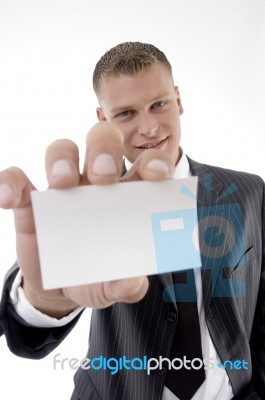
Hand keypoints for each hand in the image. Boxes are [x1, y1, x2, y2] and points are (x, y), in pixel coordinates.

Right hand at [0, 122, 174, 316]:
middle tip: (103, 176)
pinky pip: (18, 179)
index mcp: (127, 197)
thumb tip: (132, 283)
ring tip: (62, 183)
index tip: (156, 174)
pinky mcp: (31, 201)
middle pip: (103, 142)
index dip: (154, 162)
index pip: (146, 165)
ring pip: (62, 150)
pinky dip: (10, 182)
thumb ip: (127, 285)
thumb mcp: (112, 285)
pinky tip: (9, 198)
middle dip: (105, 150)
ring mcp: (62, 189)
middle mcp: (96, 184)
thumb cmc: (95, 275)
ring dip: (61, 158)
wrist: (59, 288)